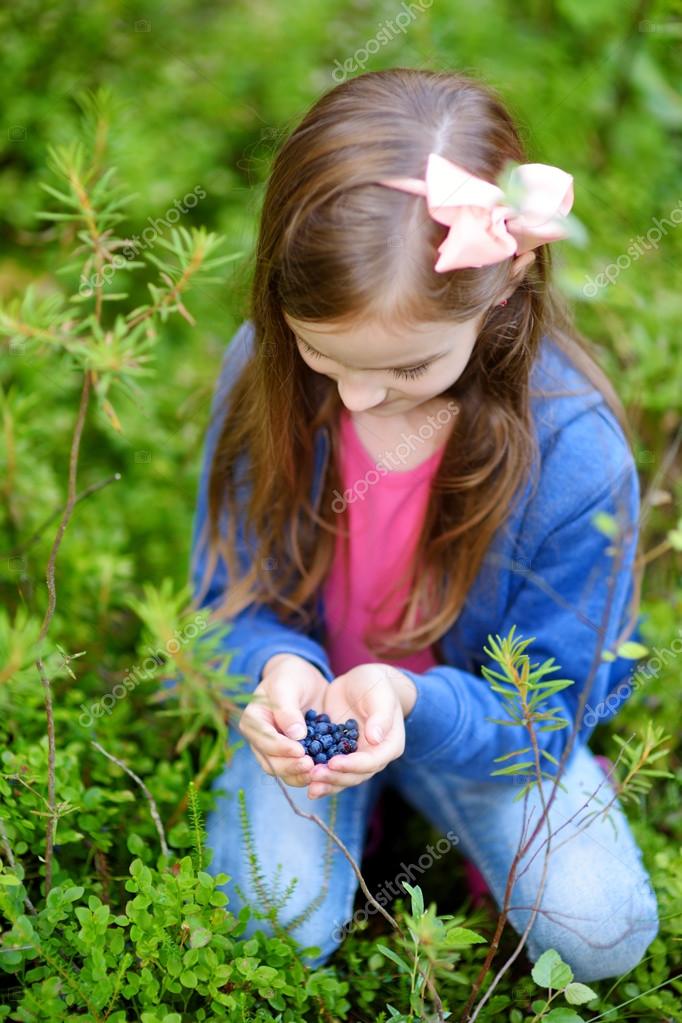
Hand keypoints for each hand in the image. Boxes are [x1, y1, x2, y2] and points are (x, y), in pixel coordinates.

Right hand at [238, 653, 327, 786]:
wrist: (302, 679)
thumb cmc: (290, 676)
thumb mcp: (287, 685)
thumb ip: (288, 709)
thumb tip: (295, 735)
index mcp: (252, 720)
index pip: (264, 738)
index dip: (281, 747)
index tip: (301, 750)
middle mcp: (259, 739)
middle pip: (270, 761)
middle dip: (290, 766)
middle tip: (311, 766)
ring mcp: (273, 750)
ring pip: (282, 770)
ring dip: (298, 775)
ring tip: (317, 773)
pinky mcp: (289, 755)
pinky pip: (295, 770)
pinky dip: (307, 774)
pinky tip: (323, 773)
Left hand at [306, 663, 415, 798]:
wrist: (361, 680)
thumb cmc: (375, 684)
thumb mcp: (379, 695)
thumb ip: (380, 716)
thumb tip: (375, 738)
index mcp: (389, 745)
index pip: (372, 761)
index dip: (353, 765)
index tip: (333, 763)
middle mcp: (375, 756)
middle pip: (356, 775)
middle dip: (335, 777)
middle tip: (314, 775)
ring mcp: (357, 757)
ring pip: (343, 777)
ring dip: (327, 783)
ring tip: (309, 786)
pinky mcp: (341, 753)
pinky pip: (332, 770)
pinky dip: (320, 777)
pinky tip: (304, 780)